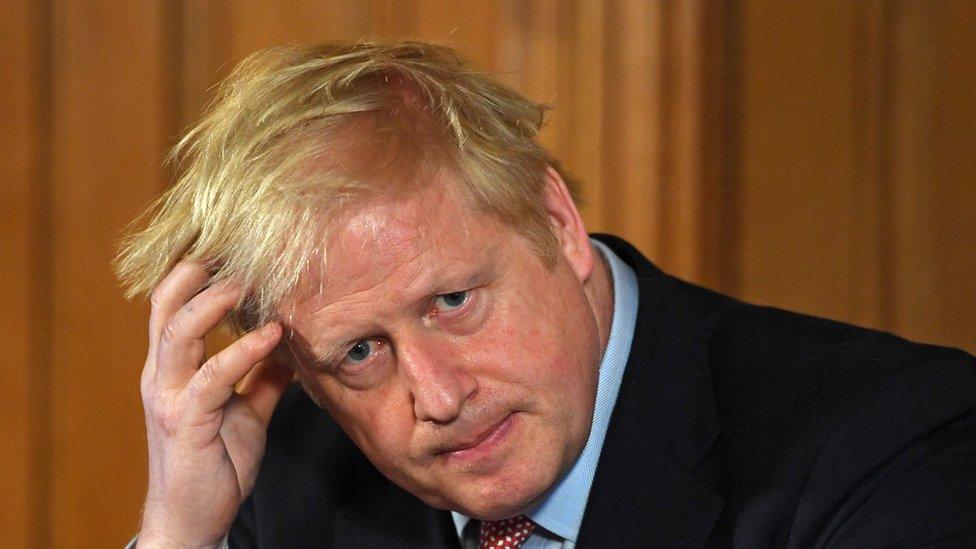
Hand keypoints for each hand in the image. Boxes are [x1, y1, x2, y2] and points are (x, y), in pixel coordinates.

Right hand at [136, 262, 291, 547]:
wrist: (194, 519)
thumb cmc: (215, 462)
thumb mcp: (245, 409)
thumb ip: (261, 374)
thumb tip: (290, 341)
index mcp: (173, 368)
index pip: (174, 305)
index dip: (195, 271)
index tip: (231, 243)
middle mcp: (161, 375)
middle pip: (166, 305)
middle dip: (197, 270)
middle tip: (236, 244)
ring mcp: (168, 397)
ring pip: (179, 332)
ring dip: (214, 301)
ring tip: (249, 279)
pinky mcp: (185, 422)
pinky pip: (211, 377)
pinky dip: (242, 351)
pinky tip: (271, 334)